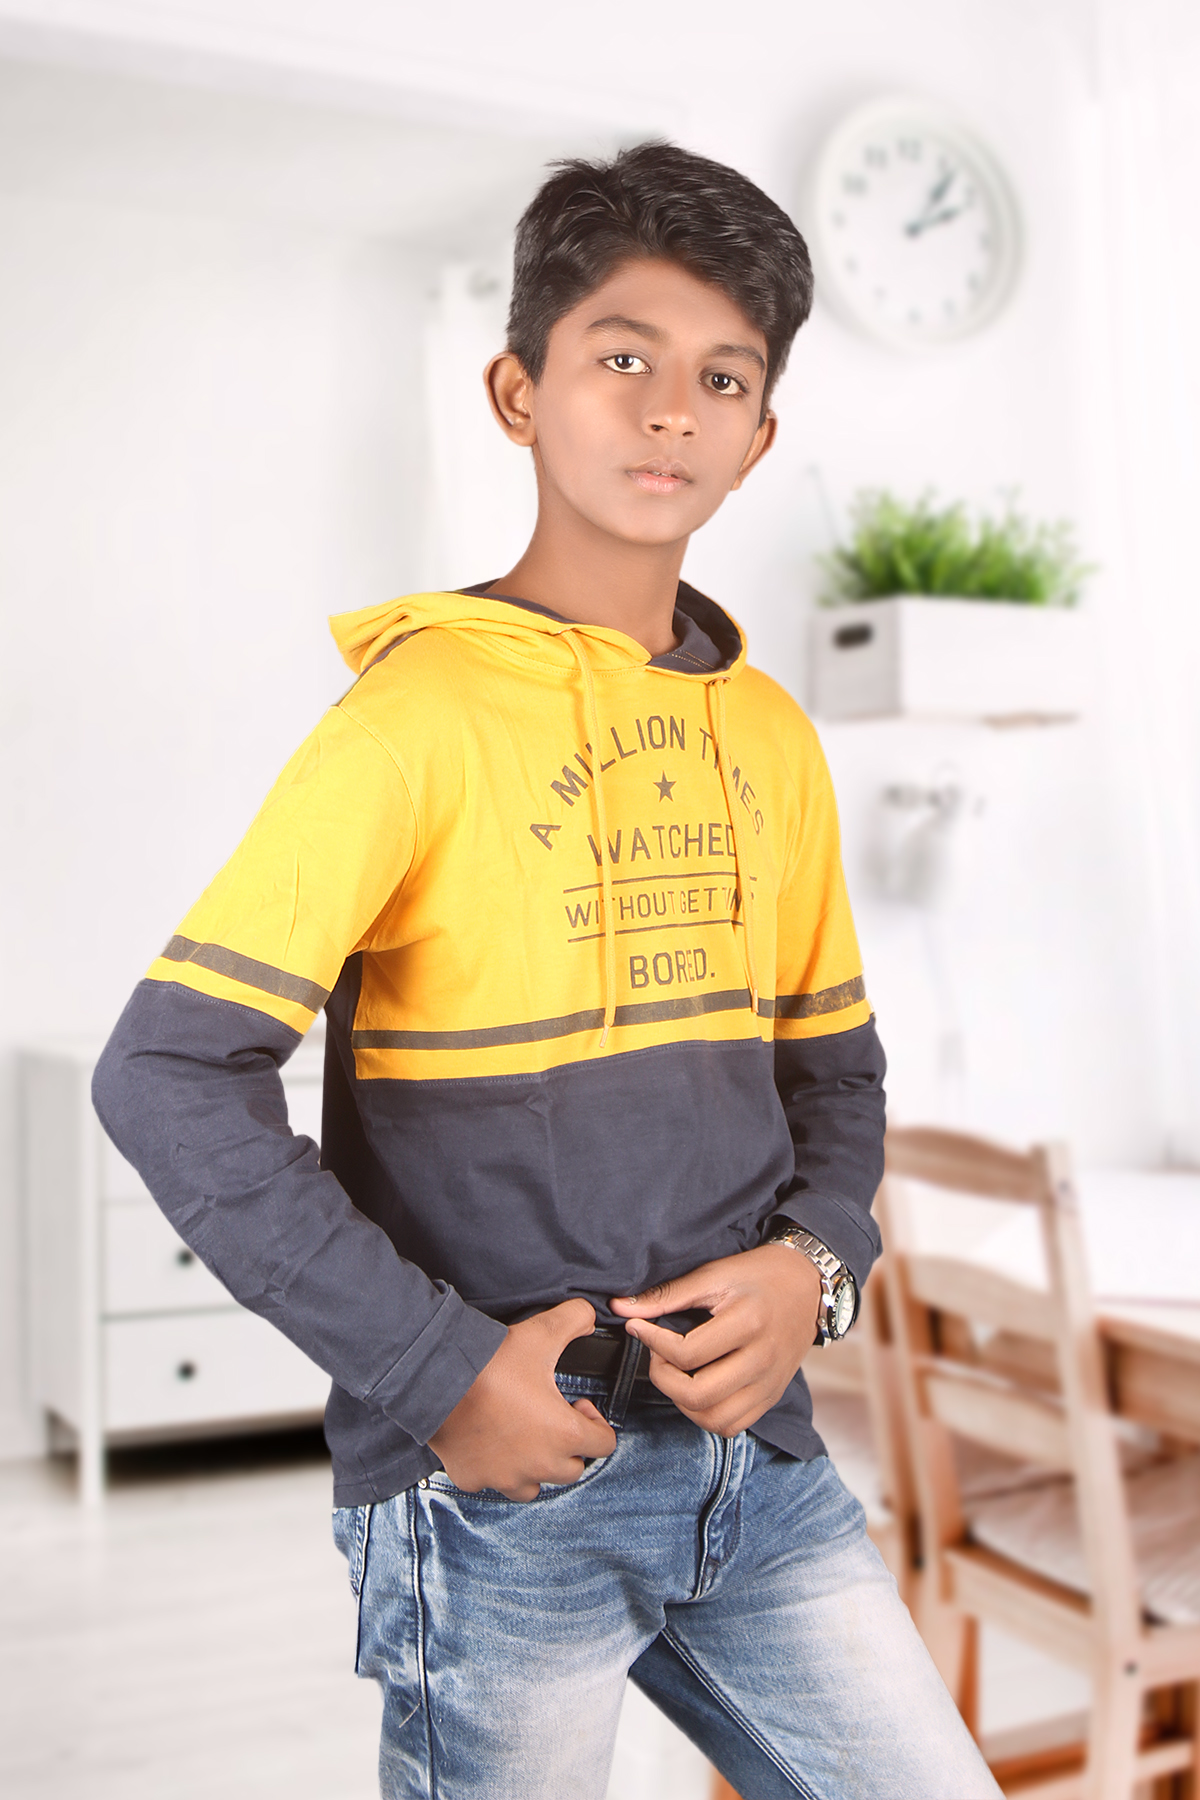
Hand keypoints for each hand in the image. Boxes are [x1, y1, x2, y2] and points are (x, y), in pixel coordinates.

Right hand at [428, 1299, 616, 1500]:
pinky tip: (490, 1444)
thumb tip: (589, 1319)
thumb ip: (576, 1319)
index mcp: (564, 1435)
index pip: (605, 1444)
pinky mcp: (474, 1479)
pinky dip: (496, 1469)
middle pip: (573, 1468)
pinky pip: (494, 1484)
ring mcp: (505, 1478)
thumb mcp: (542, 1332)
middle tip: (551, 1417)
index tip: (577, 1404)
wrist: (436, 1379)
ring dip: (537, 1466)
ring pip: (536, 1486)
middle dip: (569, 1445)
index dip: (596, 1421)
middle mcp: (539, 1465)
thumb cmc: (491, 1363)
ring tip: (525, 1437)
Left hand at [610, 1245, 821, 1436]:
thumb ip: (667, 1295)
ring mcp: (770, 1383)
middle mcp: (762, 1358)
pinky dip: (706, 1416)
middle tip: (658, 1355)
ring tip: (676, 1374)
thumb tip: (621, 1309)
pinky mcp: (771, 1396)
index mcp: (748, 1322)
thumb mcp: (713, 1275)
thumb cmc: (758, 1276)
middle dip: (663, 1378)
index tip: (639, 1327)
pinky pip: (733, 1425)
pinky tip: (697, 1390)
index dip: (652, 1342)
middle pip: (699, 1394)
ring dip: (683, 1403)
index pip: (688, 1353)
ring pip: (715, 1418)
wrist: (807, 1285)